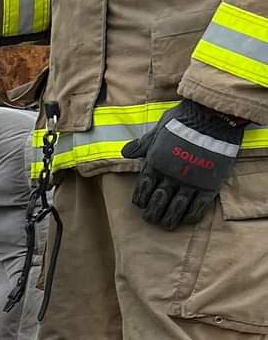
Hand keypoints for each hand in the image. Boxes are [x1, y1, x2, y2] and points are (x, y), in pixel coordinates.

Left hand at [123, 100, 244, 229]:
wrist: (215, 115)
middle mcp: (171, 176)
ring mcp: (190, 182)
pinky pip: (198, 207)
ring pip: (176, 208)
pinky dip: (190, 216)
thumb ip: (144, 143)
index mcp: (156, 163)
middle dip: (152, 213)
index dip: (140, 199)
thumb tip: (125, 152)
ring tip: (166, 224)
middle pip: (157, 202)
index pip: (143, 188)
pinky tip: (186, 219)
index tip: (140, 204)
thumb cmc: (185, 119)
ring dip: (169, 219)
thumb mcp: (160, 128)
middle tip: (151, 219)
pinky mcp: (208, 185)